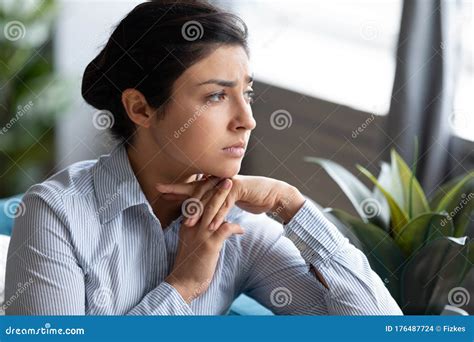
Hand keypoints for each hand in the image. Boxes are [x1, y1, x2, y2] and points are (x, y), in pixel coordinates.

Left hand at [156, 175, 305, 228]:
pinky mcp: (238, 188)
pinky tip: (212, 227)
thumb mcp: (230, 199)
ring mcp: (228, 183)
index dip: (178, 188)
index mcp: (215, 182)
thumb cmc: (251, 197)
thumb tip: (202, 206)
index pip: (194, 185)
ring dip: (199, 212)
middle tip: (162, 191)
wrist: (272, 194)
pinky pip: (225, 205)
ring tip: (188, 224)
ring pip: (210, 198)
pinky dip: (218, 217)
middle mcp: (219, 179)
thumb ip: (216, 200)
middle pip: (196, 187)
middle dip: (179, 190)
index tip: (162, 191)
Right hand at [164, 178, 243, 302]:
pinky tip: (241, 230)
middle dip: (215, 187)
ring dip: (223, 198)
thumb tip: (207, 222)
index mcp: (187, 225)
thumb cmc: (189, 265)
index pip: (195, 202)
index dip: (205, 189)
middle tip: (225, 176)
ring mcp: (200, 235)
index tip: (213, 178)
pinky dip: (234, 227)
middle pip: (204, 201)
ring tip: (233, 187)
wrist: (183, 284)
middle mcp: (192, 227)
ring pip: (212, 210)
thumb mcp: (190, 243)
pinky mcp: (209, 245)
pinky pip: (224, 230)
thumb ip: (196, 230)